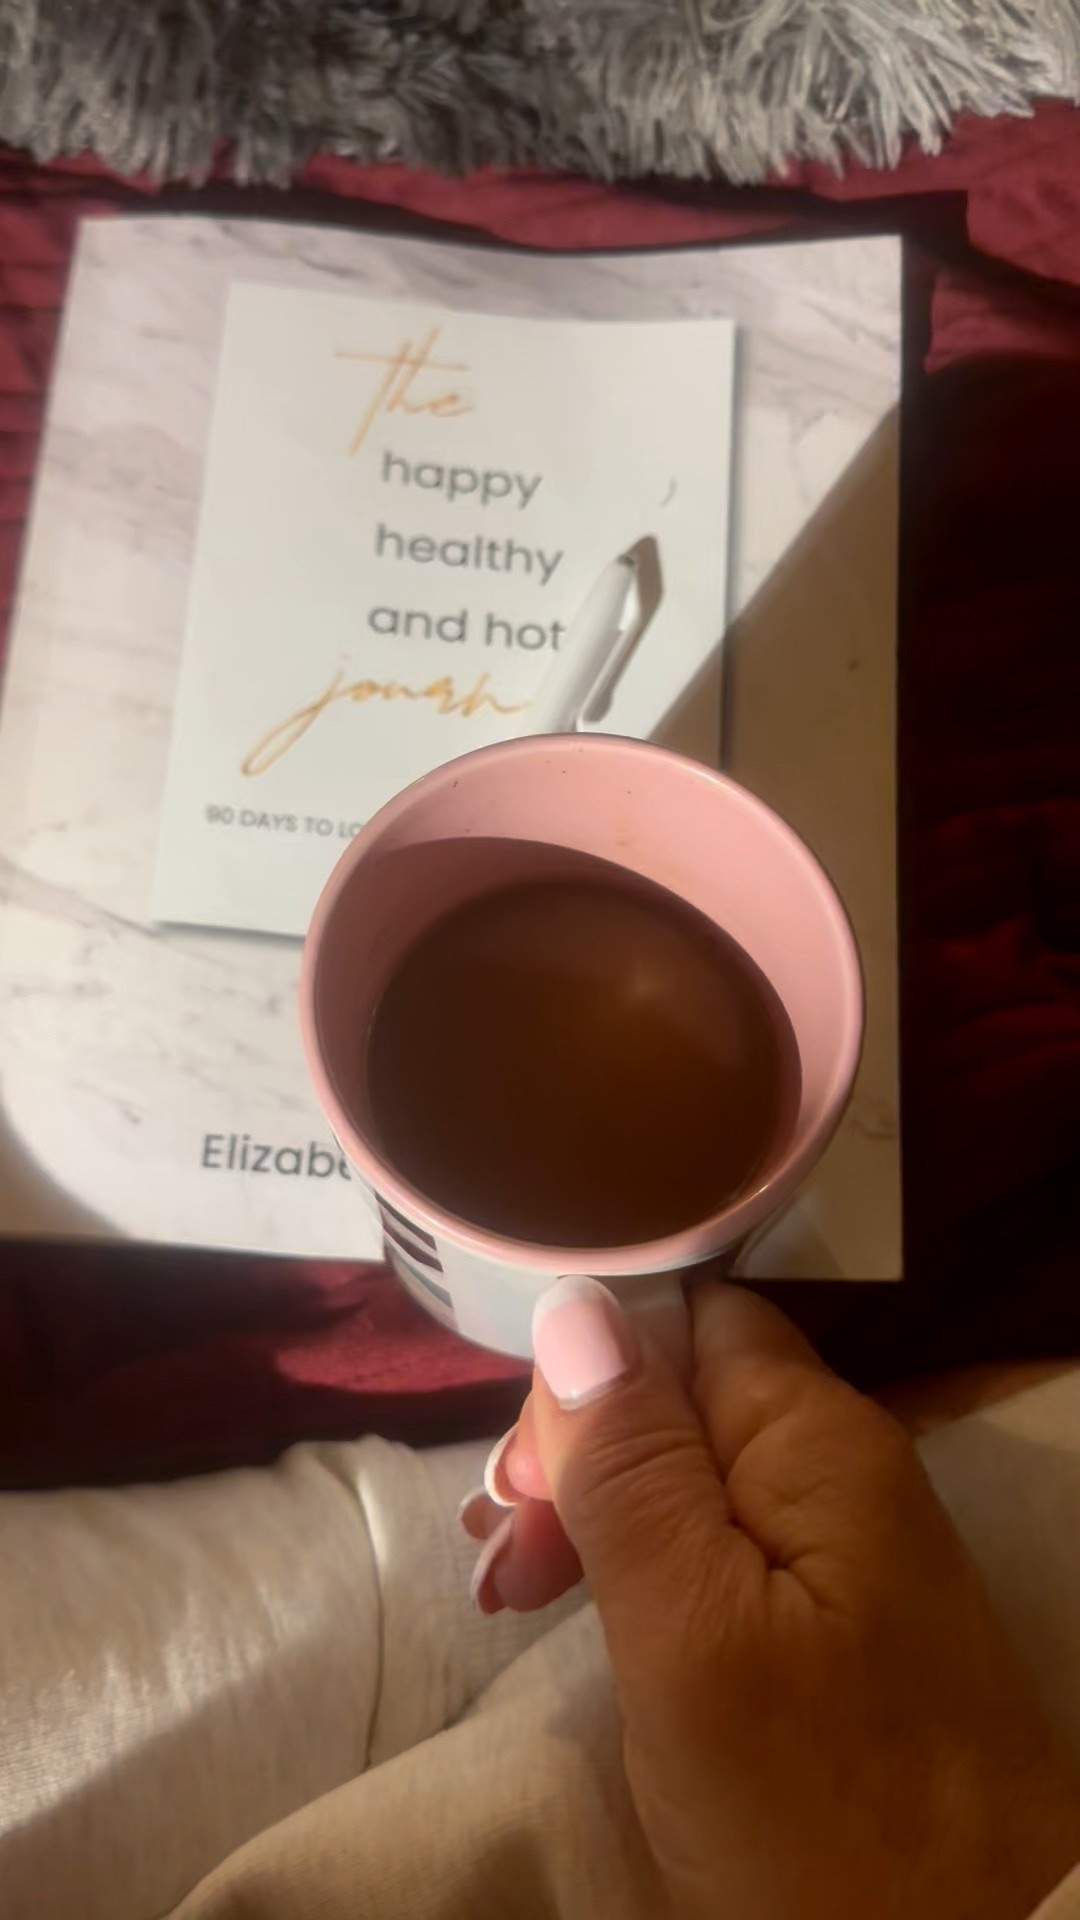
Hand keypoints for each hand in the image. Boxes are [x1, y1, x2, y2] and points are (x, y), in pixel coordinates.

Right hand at [462, 1279, 1079, 1919]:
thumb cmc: (818, 1809)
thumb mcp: (692, 1637)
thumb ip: (633, 1469)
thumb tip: (574, 1299)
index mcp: (813, 1438)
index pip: (682, 1319)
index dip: (585, 1375)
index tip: (519, 1481)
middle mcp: (835, 1466)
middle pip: (677, 1394)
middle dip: (573, 1455)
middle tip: (496, 1557)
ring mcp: (838, 1545)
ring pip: (685, 1473)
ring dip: (589, 1515)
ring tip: (509, 1590)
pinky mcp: (829, 1619)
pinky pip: (716, 1546)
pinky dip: (637, 1569)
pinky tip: (575, 1608)